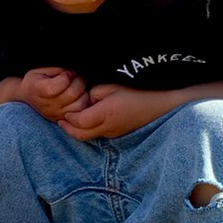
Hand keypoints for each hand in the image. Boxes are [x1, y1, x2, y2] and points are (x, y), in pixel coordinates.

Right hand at [19, 67, 90, 121]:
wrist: (27, 97)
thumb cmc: (37, 80)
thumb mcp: (42, 70)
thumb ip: (58, 71)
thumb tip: (74, 75)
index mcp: (38, 89)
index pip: (59, 84)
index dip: (67, 75)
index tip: (66, 73)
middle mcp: (47, 105)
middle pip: (73, 93)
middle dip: (78, 81)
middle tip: (75, 78)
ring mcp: (56, 115)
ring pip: (80, 104)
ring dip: (83, 92)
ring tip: (77, 87)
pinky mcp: (64, 120)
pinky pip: (82, 112)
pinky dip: (85, 103)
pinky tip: (79, 96)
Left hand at [60, 84, 174, 140]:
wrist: (162, 104)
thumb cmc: (138, 90)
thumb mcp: (113, 85)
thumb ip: (95, 93)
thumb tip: (86, 100)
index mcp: (105, 114)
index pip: (79, 121)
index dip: (69, 118)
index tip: (64, 112)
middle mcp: (108, 127)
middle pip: (81, 135)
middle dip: (68, 129)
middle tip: (60, 121)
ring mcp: (114, 133)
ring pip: (89, 137)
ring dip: (78, 131)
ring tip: (71, 121)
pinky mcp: (119, 133)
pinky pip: (99, 134)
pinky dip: (89, 130)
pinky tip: (88, 121)